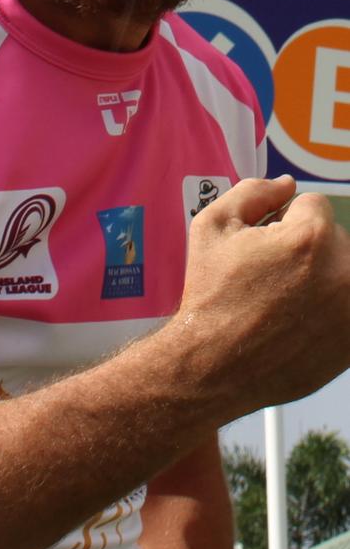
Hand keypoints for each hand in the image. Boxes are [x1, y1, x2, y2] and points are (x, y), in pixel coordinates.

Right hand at [176, 176, 349, 416]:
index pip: (311, 204)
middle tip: (271, 276)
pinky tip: (300, 320)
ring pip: (341, 270)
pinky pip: (345, 304)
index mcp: (311, 237)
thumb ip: (253, 192)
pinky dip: (329, 307)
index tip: (264, 247)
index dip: (281, 222)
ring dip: (321, 276)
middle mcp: (343, 271)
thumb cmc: (212, 296)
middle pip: (332, 237)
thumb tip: (286, 185)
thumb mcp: (213, 227)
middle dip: (306, 248)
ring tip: (285, 300)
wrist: (215, 364)